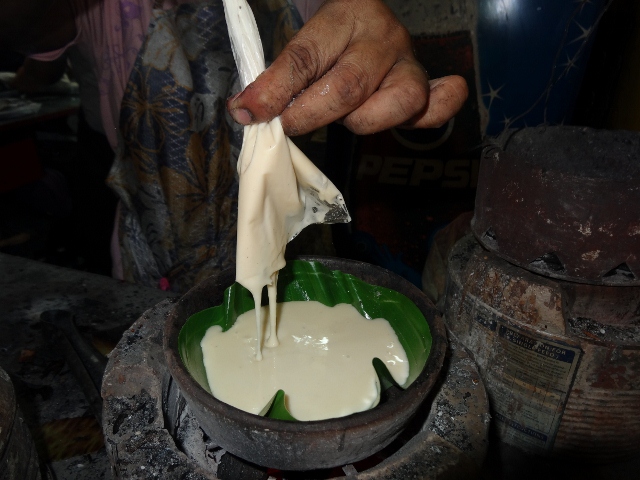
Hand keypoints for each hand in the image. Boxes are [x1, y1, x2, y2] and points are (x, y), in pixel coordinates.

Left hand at [227, 0, 467, 135]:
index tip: (248, 112)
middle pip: (350, 85)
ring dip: (363, 121)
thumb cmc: (330, 38)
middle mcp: (384, 37)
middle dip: (311, 114)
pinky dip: (433, 114)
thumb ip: (279, 76)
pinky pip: (437, 107)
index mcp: (347, 13)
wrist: (364, 22)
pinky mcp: (424, 88)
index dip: (275, 90)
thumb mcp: (304, 44)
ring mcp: (409, 63)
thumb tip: (246, 112)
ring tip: (343, 117)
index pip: (307, 56)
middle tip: (286, 125)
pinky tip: (409, 120)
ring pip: (399, 101)